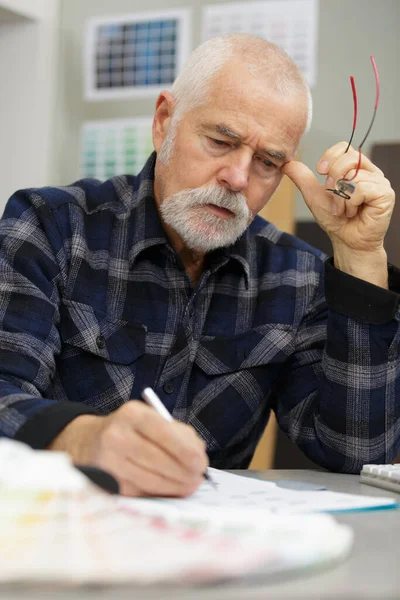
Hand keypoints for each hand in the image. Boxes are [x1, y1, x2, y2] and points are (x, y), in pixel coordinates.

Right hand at [48, 401, 208, 496]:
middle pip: (157, 459)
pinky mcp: (106, 483)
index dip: (184, 450)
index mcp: (132, 414)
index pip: (162, 432)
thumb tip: (198, 456)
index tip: (201, 463)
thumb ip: (178, 433)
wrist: (88, 442)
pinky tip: (169, 490)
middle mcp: (116, 435)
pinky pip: (140, 492)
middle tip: (198, 479)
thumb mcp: (150, 420)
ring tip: (189, 486)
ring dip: (174, 487)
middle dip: (183, 473)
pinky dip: (159, 493)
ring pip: (150, 480)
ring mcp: (109, 461)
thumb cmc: (130, 431)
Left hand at [281, 142, 393, 252]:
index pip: (345, 147)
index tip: (320, 172)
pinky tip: (353, 213)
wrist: (346, 241)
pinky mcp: (385, 194)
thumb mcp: (314, 195)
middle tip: (332, 197)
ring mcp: (380, 182)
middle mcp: (370, 172)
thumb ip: (303, 178)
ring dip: (341, 198)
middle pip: (349, 158)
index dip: (330, 157)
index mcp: (356, 168)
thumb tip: (287, 163)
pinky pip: (362, 189)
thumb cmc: (335, 220)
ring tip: (343, 210)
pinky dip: (351, 203)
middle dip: (333, 179)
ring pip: (354, 177)